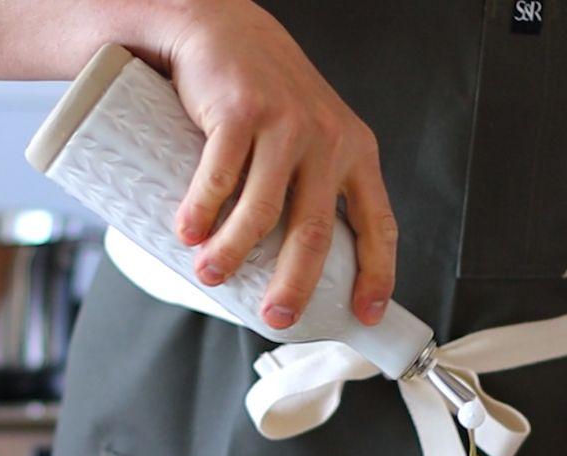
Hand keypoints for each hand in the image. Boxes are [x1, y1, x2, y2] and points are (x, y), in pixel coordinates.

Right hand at [165, 0, 396, 328]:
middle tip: (277, 316)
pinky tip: (188, 232)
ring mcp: (287, 124)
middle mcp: (328, 140)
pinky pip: (222, 174)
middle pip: (316, 230)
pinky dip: (202, 210)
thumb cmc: (263, 96)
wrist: (222, 28)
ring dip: (234, 251)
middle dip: (295, 283)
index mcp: (355, 153)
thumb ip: (309, 187)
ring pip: (265, 209)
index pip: (378, 223)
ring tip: (211, 275)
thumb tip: (291, 265)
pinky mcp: (242, 111)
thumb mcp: (308, 136)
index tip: (366, 313)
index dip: (377, 273)